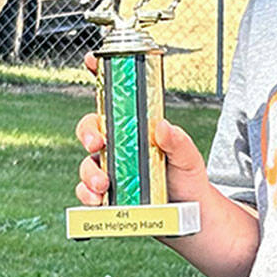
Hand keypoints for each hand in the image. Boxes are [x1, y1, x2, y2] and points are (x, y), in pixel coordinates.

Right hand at [73, 51, 211, 207]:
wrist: (189, 216)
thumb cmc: (188, 178)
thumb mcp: (188, 156)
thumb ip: (178, 142)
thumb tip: (163, 126)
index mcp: (137, 127)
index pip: (115, 98)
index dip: (100, 76)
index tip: (91, 60)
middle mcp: (120, 145)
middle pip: (90, 129)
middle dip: (87, 133)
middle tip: (96, 144)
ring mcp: (111, 168)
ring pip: (86, 163)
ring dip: (89, 172)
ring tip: (104, 185)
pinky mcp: (107, 194)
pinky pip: (86, 192)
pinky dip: (88, 196)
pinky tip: (98, 200)